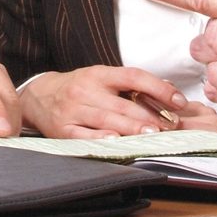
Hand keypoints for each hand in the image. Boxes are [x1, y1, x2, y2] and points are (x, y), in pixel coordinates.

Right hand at [20, 65, 191, 138]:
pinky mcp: (63, 131)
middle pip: (123, 104)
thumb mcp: (100, 77)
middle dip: (151, 116)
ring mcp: (73, 112)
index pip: (133, 76)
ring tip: (154, 135)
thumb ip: (129, 83)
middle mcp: (85, 91)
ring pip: (107, 120)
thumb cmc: (77, 88)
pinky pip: (85, 137)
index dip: (158, 88)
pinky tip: (117, 143)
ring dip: (133, 129)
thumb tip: (167, 89)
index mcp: (98, 74)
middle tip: (172, 126)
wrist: (37, 97)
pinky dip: (102, 140)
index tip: (179, 100)